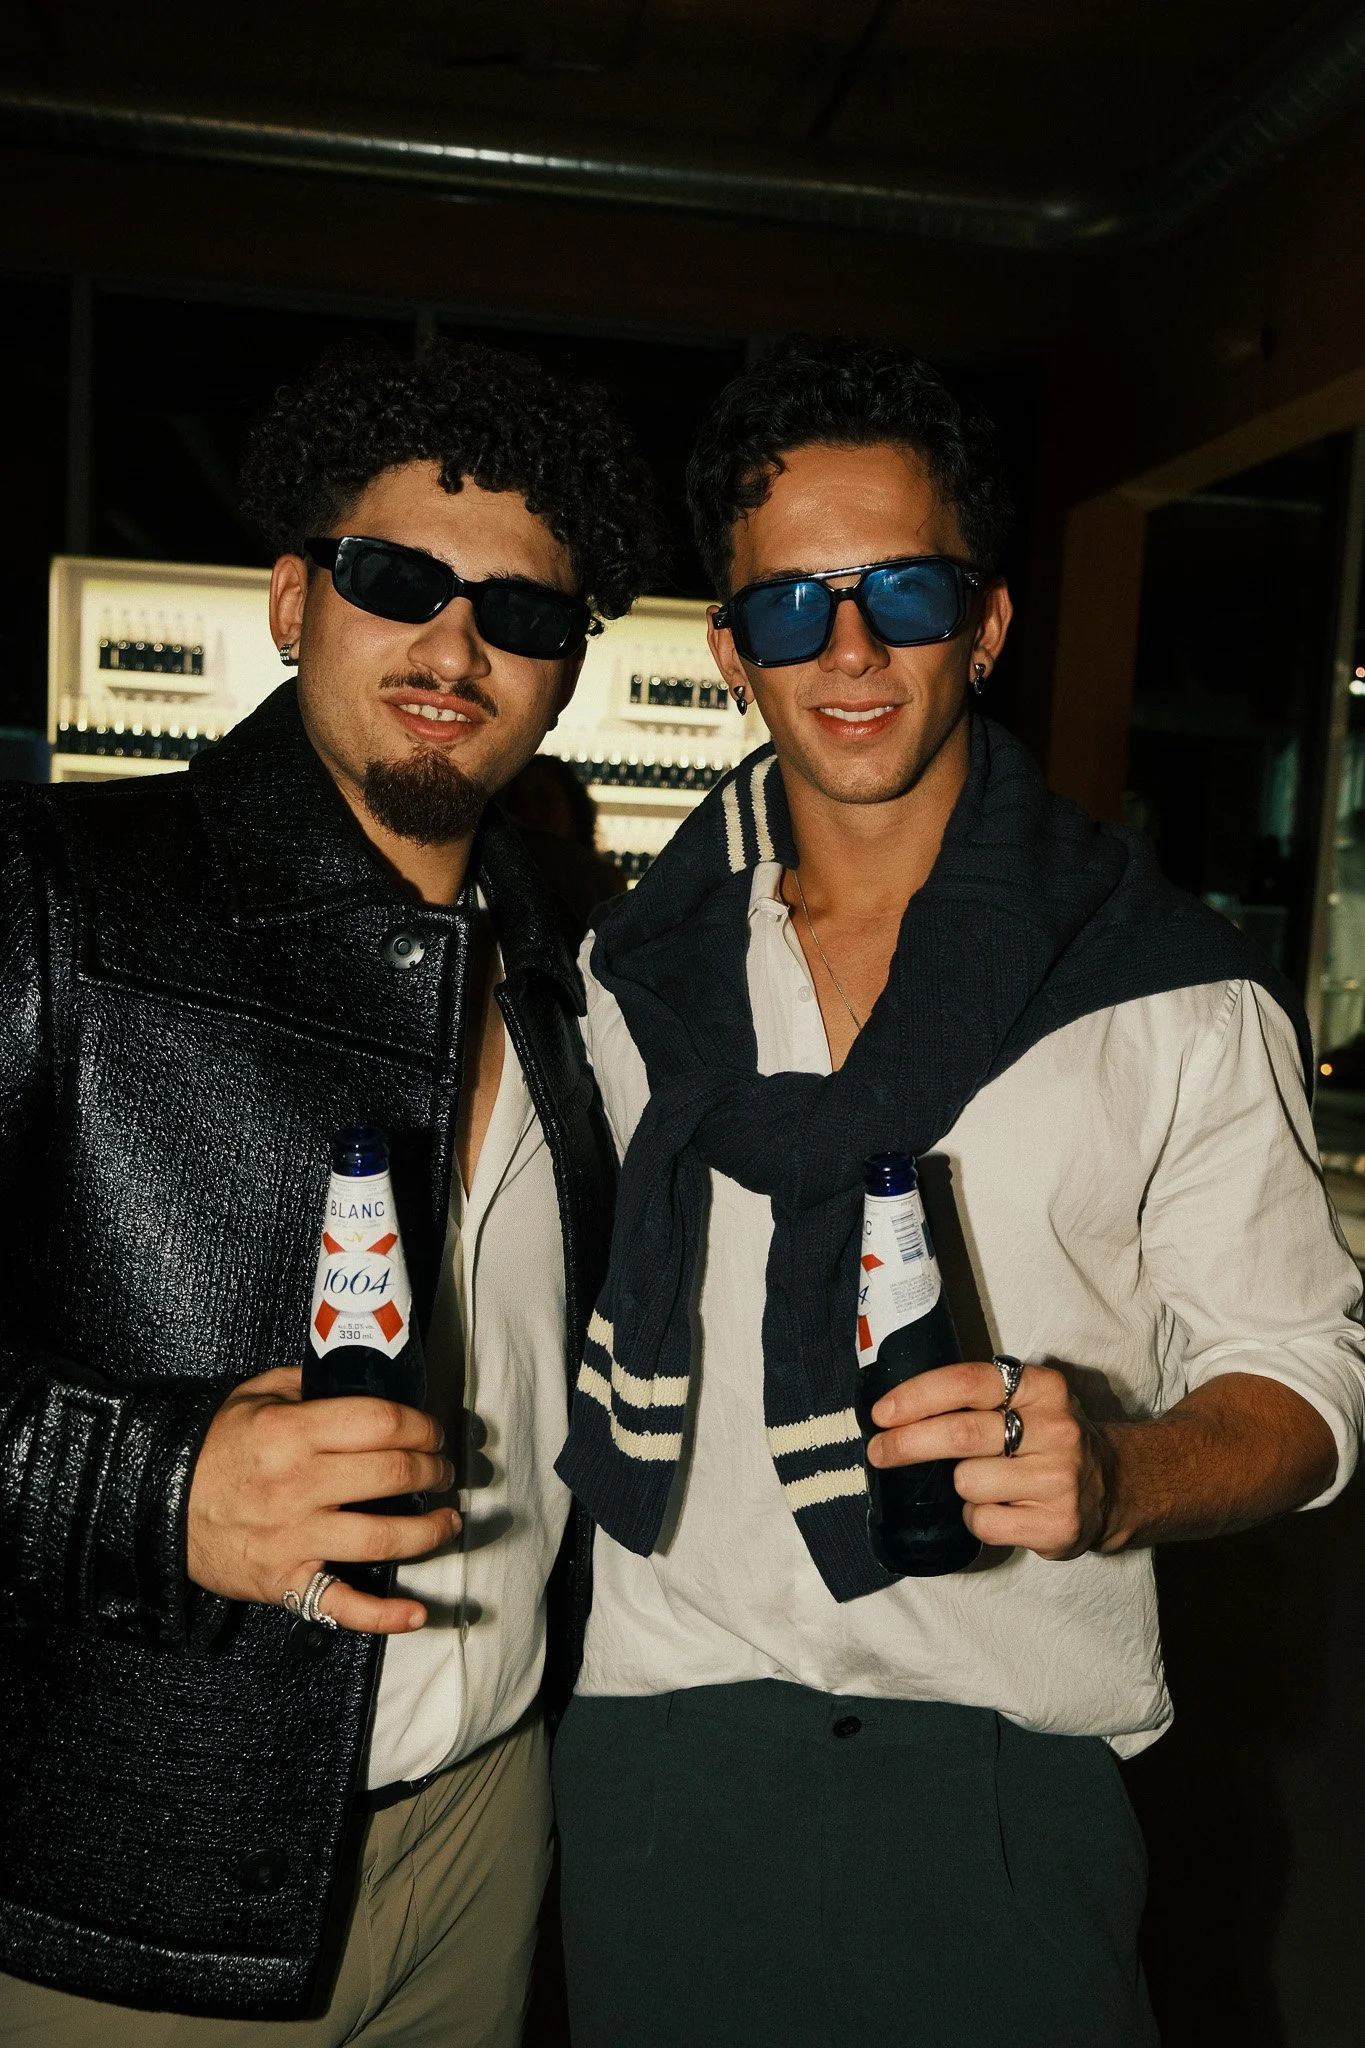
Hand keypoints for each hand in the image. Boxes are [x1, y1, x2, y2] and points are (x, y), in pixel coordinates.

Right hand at [187, 1366, 459, 1632]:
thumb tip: (359, 1374)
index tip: (433, 1432)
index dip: (422, 1426)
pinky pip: (342, 1604)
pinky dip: (384, 1615)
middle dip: (433, 1471)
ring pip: (383, 1539)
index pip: (381, 1423)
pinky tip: (417, 1612)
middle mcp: (297, 1486)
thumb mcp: (254, 1395)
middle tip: (442, 1471)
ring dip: (429, 1531)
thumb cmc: (214, 1448)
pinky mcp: (285, 1581)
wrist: (157, 1505)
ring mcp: (293, 1538)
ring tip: (447, 1521)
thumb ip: (307, 1383)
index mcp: (292, 1432)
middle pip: (392, 1475)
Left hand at [868, 1360, 1116, 1559]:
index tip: (881, 1413)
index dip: (916, 1397)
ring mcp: (1059, 1478)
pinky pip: (983, 1522)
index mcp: (1041, 1387)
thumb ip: (975, 1397)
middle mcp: (1055, 1428)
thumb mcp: (1025, 1401)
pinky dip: (977, 1518)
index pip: (967, 1383)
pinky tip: (1003, 1510)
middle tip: (877, 1451)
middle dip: (907, 1443)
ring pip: (968, 1482)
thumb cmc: (1046, 1439)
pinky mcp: (1057, 1524)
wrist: (1114, 1487)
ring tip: (986, 1484)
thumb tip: (896, 1412)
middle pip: (960, 1433)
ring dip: (960, 1486)